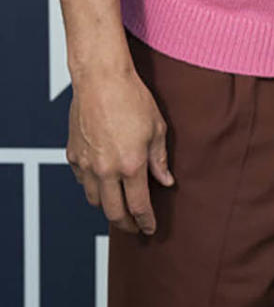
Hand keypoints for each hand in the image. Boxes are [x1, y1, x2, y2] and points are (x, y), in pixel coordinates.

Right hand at [66, 70, 173, 234]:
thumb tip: (166, 181)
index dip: (146, 221)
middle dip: (126, 224)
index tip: (150, 228)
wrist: (101, 78)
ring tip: (119, 205)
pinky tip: (102, 181)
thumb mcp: (157, 128)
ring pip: (94, 200)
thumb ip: (160, 159)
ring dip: (108, 207)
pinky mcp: (73, 155)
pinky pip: (82, 181)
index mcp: (130, 165)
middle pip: (113, 212)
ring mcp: (86, 164)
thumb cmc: (132, 98)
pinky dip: (92, 186)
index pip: (139, 206)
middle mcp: (105, 170)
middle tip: (134, 226)